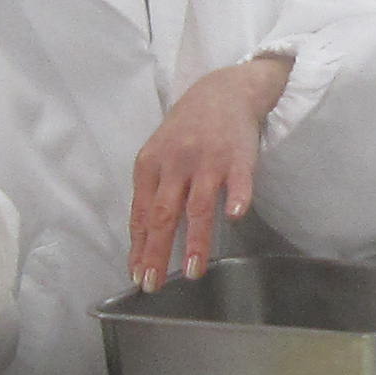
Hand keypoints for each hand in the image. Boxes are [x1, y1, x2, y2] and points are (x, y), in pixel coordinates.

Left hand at [128, 52, 291, 291]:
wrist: (223, 91)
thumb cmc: (186, 130)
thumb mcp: (159, 156)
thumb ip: (152, 194)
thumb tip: (142, 240)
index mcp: (151, 164)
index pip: (142, 213)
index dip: (138, 247)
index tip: (137, 276)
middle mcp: (176, 163)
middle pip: (164, 214)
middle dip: (157, 252)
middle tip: (154, 284)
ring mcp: (208, 160)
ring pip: (199, 206)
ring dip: (195, 240)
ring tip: (193, 272)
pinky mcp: (238, 157)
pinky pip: (238, 181)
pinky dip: (236, 198)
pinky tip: (235, 217)